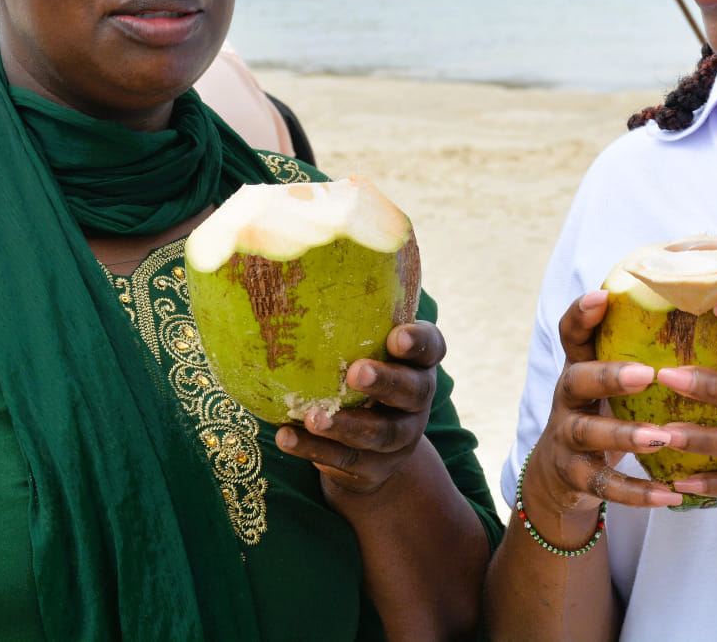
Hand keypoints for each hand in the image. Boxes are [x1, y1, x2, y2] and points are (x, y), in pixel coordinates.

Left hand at [274, 320, 442, 496]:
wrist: (373, 453)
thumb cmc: (361, 378)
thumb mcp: (365, 347)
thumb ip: (351, 314)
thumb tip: (296, 248)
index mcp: (418, 364)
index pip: (433, 348)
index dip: (419, 342)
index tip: (397, 336)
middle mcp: (415, 402)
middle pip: (412, 392)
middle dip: (385, 382)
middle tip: (355, 372)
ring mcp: (397, 438)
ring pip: (379, 434)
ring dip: (346, 424)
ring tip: (313, 416)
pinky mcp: (371, 468)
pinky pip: (342, 460)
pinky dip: (312, 450)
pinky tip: (284, 436)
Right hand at [522, 290, 684, 526]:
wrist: (558, 476)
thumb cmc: (602, 412)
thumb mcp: (609, 381)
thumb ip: (637, 353)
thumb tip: (707, 314)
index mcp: (579, 367)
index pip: (571, 334)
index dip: (581, 314)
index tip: (602, 297)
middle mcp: (567, 398)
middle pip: (577, 381)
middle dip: (609, 376)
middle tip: (647, 374)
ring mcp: (567, 439)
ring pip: (589, 434)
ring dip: (625, 436)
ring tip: (661, 438)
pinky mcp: (575, 477)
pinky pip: (606, 485)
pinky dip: (638, 492)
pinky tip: (670, 494)